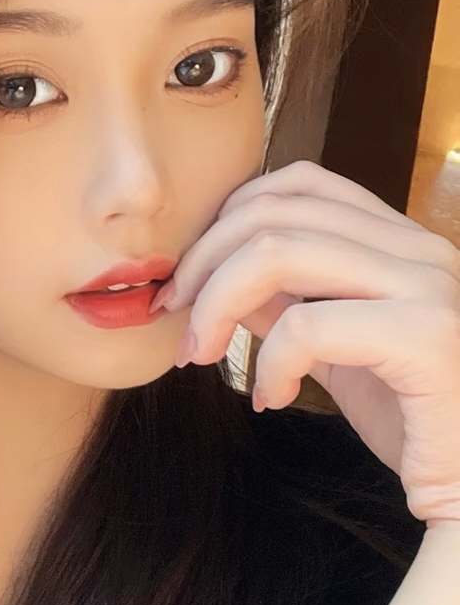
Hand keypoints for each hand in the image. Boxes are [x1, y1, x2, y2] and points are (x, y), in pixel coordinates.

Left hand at [152, 160, 459, 525]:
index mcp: (403, 241)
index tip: (187, 281)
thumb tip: (218, 272)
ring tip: (203, 354)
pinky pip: (307, 325)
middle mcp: (423, 248)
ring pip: (278, 252)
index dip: (225, 223)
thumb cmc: (415, 420)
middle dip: (203, 263)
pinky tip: (272, 399)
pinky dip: (270, 362)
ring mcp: (430, 286)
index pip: (299, 184)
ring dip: (217, 304)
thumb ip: (288, 302)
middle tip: (175, 318)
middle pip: (274, 212)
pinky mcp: (428, 337)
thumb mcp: (337, 350)